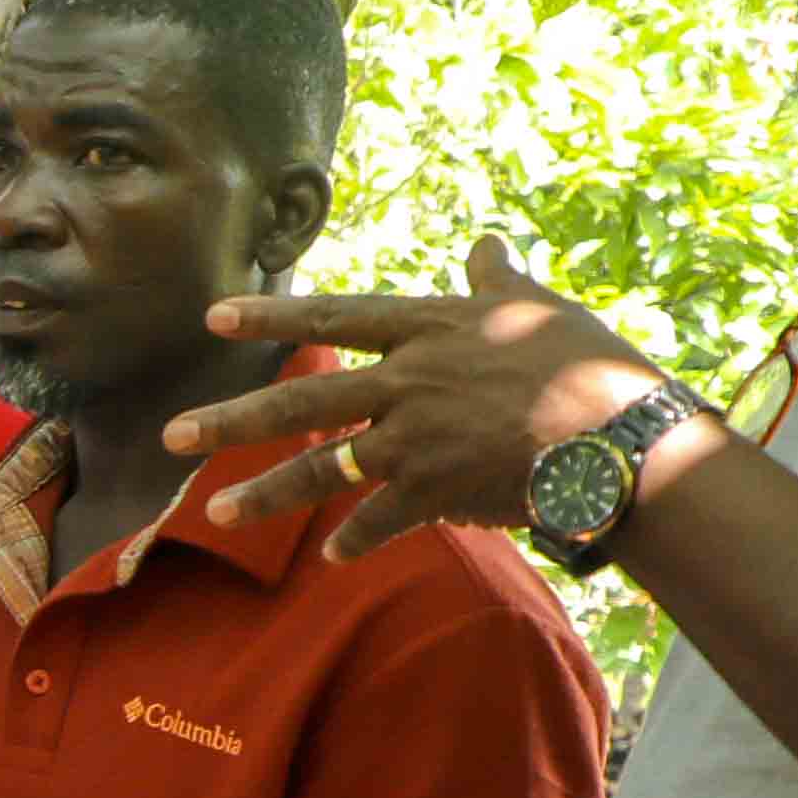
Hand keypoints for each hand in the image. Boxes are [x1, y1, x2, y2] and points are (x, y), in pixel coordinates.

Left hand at [167, 236, 683, 556]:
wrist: (625, 436)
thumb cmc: (593, 365)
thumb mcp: (542, 307)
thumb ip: (499, 279)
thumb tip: (487, 242)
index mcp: (430, 328)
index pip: (335, 315)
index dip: (272, 317)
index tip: (213, 319)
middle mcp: (409, 379)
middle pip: (304, 398)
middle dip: (233, 419)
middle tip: (172, 436)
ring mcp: (417, 437)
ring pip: (323, 466)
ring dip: (268, 493)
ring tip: (217, 514)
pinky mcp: (436, 488)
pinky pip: (381, 518)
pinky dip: (357, 537)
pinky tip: (331, 555)